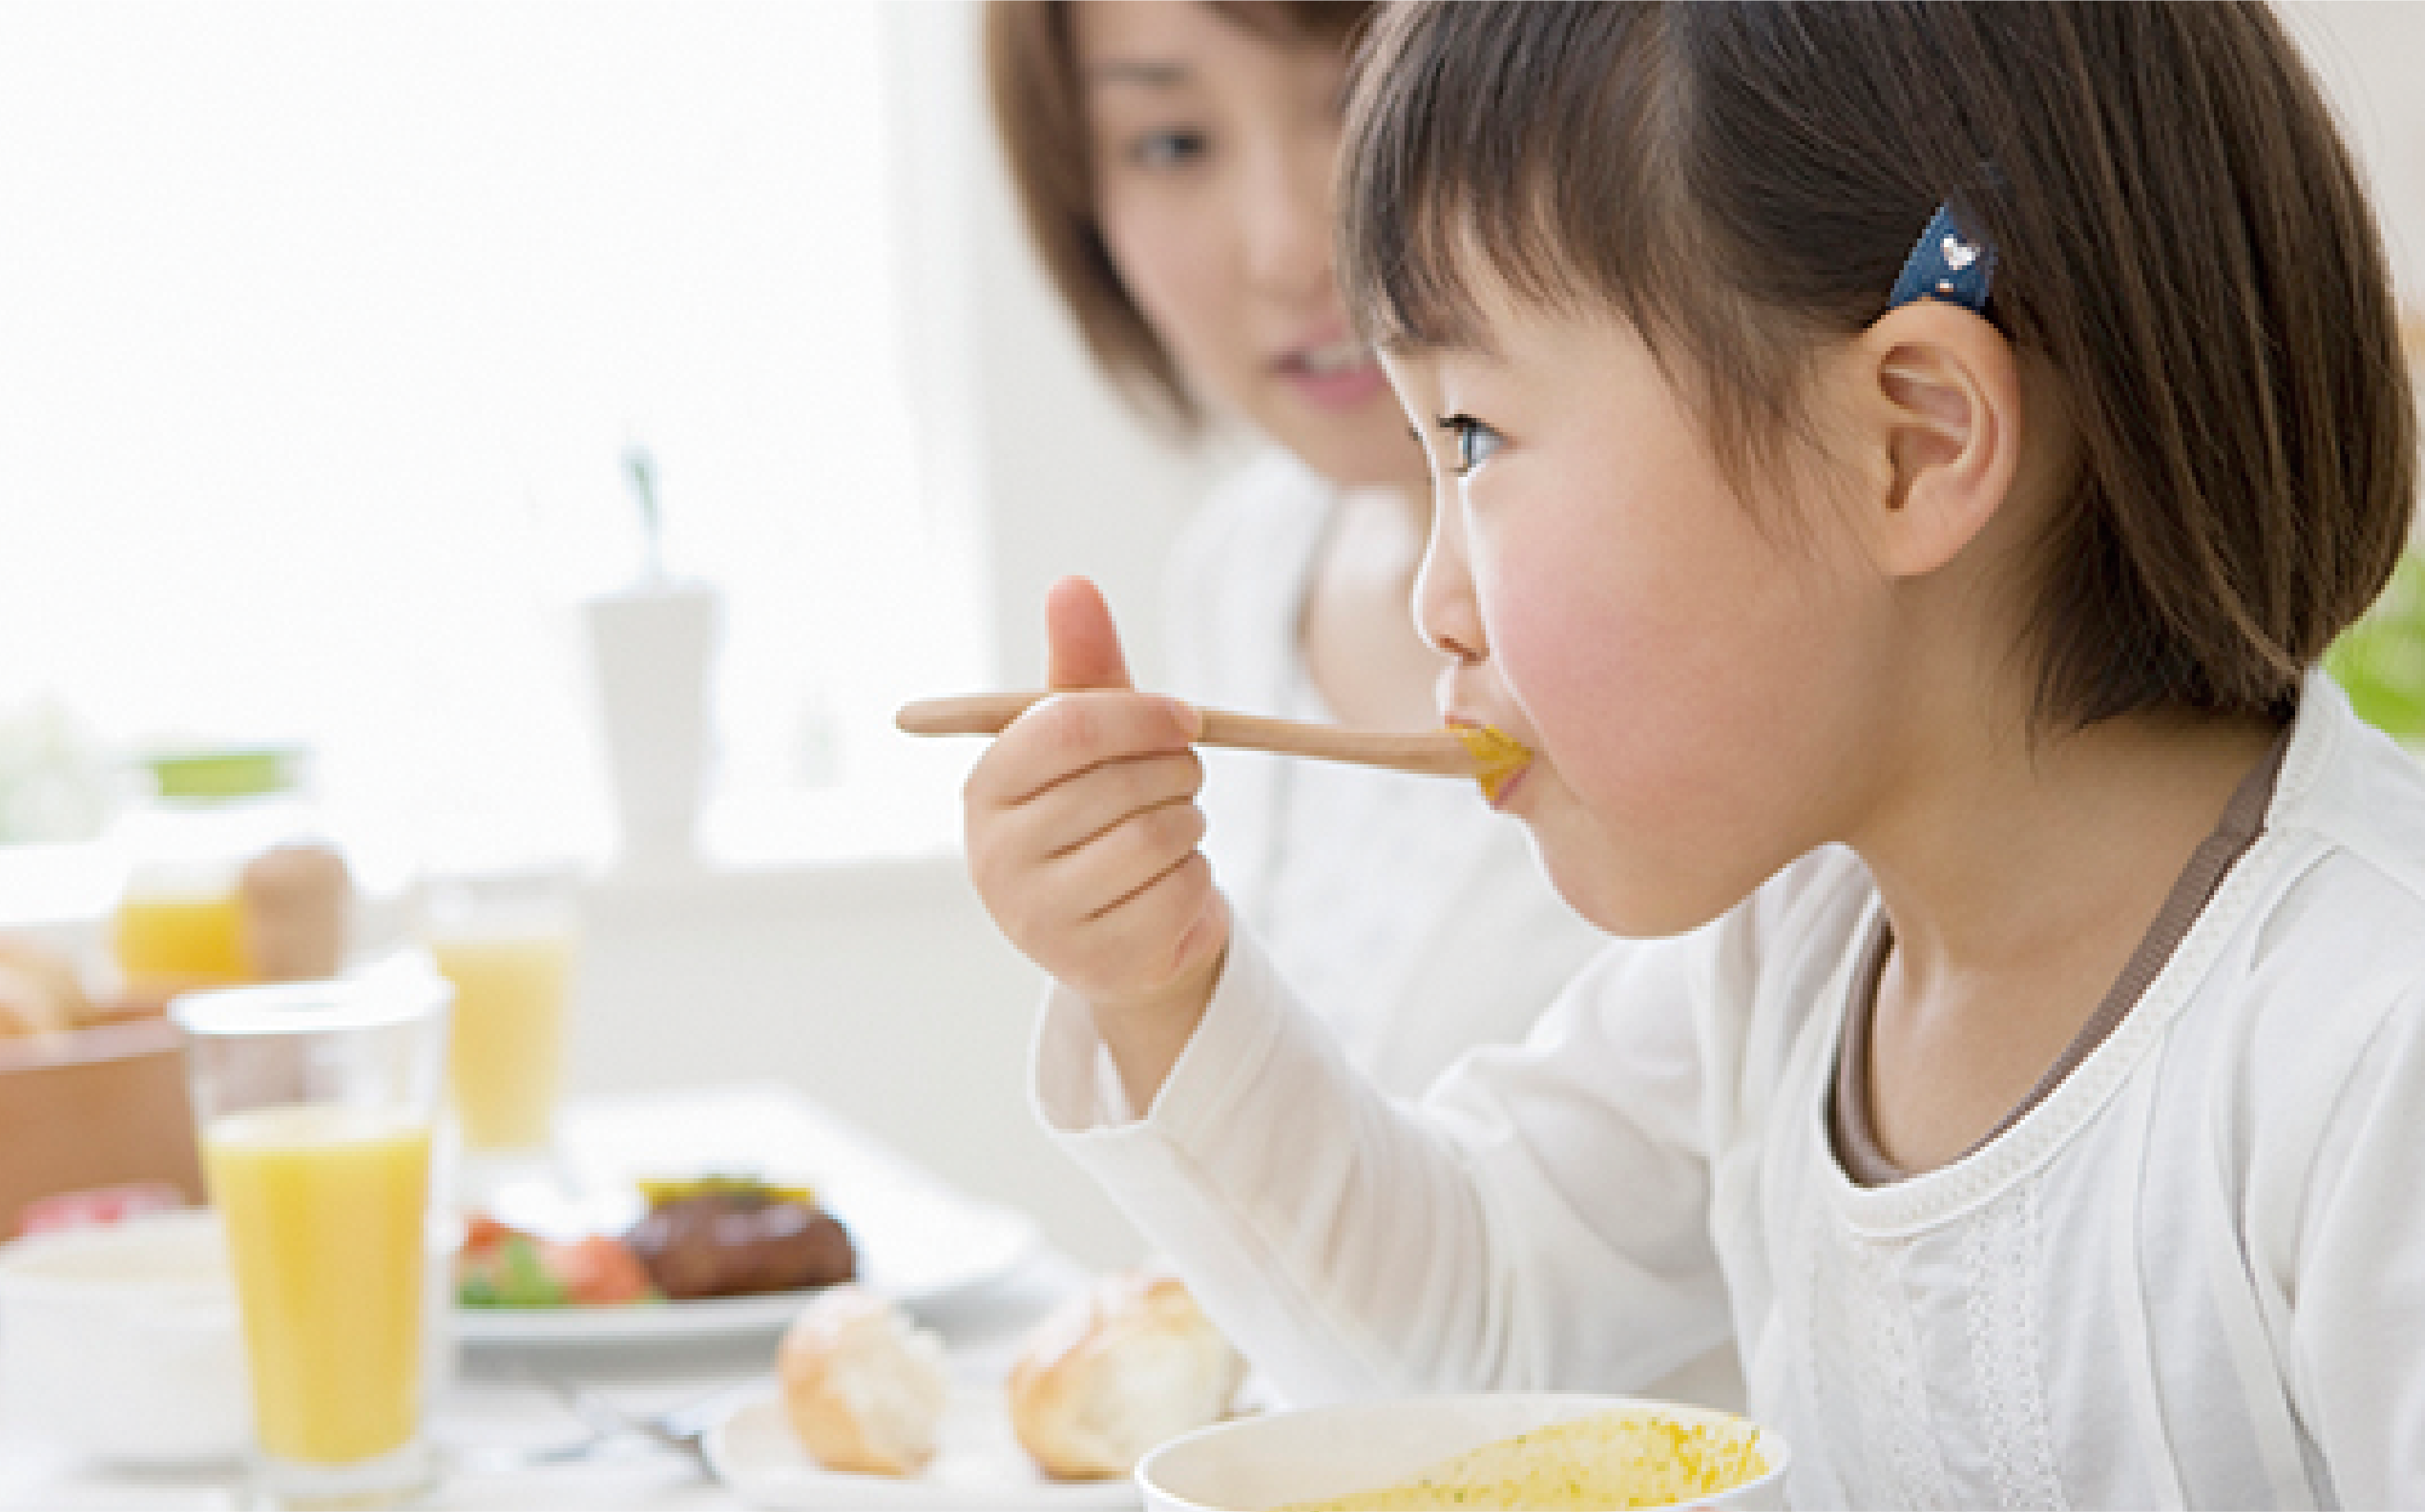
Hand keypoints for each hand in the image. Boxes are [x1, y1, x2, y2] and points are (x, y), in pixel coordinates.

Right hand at [963, 578, 1229, 1095]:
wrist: (1115, 931)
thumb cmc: (1098, 811)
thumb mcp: (1092, 737)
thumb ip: (1083, 664)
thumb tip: (1072, 584)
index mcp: (986, 787)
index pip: (1067, 727)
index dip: (1141, 714)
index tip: (1187, 717)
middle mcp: (995, 856)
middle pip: (1124, 784)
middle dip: (1176, 772)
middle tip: (1179, 781)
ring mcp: (1040, 919)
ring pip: (1161, 836)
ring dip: (1190, 825)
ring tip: (1169, 833)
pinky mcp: (1095, 963)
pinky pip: (1184, 890)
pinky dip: (1197, 879)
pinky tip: (1170, 885)